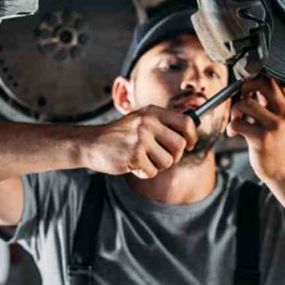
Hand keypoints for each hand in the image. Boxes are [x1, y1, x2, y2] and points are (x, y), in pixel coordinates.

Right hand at [82, 105, 197, 178]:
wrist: (92, 143)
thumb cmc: (119, 135)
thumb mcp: (140, 120)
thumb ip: (163, 122)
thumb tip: (192, 126)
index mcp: (152, 112)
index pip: (186, 121)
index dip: (192, 135)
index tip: (190, 144)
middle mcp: (148, 123)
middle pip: (180, 145)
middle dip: (174, 156)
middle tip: (160, 157)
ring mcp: (141, 139)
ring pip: (168, 161)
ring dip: (157, 166)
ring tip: (143, 159)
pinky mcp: (134, 155)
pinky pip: (152, 172)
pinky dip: (144, 173)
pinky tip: (133, 164)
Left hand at [226, 75, 284, 181]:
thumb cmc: (279, 142)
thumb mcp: (282, 117)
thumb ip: (271, 100)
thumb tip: (251, 82)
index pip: (274, 78)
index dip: (256, 78)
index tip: (249, 89)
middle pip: (262, 82)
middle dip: (245, 87)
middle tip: (241, 99)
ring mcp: (275, 125)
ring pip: (245, 103)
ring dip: (235, 110)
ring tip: (237, 120)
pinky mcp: (262, 138)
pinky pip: (237, 124)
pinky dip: (230, 127)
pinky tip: (234, 133)